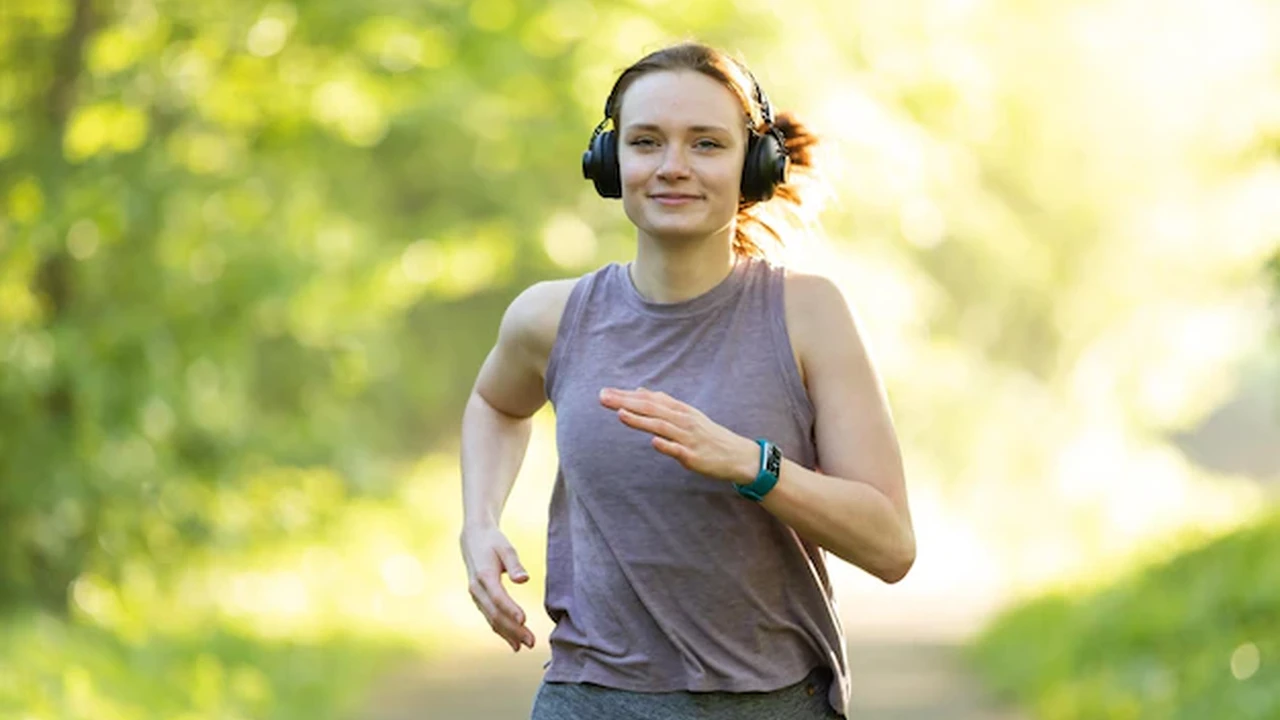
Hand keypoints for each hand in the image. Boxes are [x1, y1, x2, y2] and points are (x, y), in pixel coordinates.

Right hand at [460, 525, 534, 651]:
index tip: (524, 621)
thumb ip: (515, 564)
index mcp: (484, 575)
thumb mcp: (506, 548)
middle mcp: (477, 589)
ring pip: (492, 619)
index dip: (511, 610)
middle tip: (532, 642)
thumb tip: (524, 580)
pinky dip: (501, 631)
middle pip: (495, 613)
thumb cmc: (493, 542)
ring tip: (525, 646)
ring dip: (509, 634)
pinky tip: (514, 642)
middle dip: (513, 629)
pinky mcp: (479, 600)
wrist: (473, 539)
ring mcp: (476, 596)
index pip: (498, 597)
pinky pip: (490, 618)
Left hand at [599, 387, 757, 482]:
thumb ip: (663, 403)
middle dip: (626, 402)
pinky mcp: (693, 456)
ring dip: (641, 420)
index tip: (605, 392)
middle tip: (603, 398)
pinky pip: (678, 450)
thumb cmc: (708, 435)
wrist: (737, 455)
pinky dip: (666, 445)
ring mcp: (688, 438)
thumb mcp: (686, 415)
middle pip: (651, 408)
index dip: (626, 396)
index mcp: (680, 410)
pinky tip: (653, 441)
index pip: (650, 399)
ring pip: (662, 426)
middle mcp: (683, 420)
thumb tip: (638, 391)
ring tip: (620, 414)